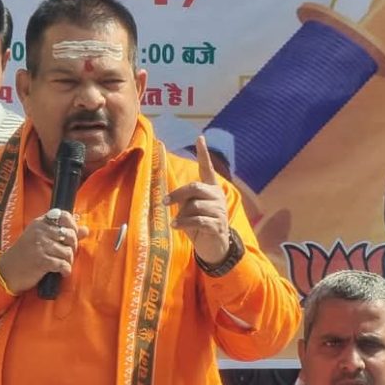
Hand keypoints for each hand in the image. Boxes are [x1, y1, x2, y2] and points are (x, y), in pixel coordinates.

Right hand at [0, 208, 88, 293]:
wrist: (7, 271)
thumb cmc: (26, 254)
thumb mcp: (41, 238)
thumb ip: (63, 232)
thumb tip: (85, 230)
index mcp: (40, 222)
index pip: (64, 216)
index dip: (73, 226)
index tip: (71, 237)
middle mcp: (40, 231)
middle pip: (70, 235)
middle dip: (72, 247)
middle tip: (66, 255)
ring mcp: (40, 245)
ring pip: (68, 251)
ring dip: (68, 261)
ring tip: (62, 264)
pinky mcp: (41, 261)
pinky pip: (63, 264)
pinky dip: (65, 270)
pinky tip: (62, 272)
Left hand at [163, 135, 230, 264]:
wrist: (214, 247)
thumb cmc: (199, 224)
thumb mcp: (190, 209)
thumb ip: (185, 199)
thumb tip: (170, 197)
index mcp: (211, 188)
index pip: (207, 168)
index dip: (203, 153)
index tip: (200, 137)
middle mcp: (217, 196)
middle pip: (195, 187)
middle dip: (178, 194)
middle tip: (165, 202)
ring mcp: (219, 211)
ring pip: (195, 206)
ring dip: (182, 215)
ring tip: (177, 222)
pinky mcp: (217, 225)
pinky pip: (197, 220)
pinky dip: (183, 223)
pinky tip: (176, 226)